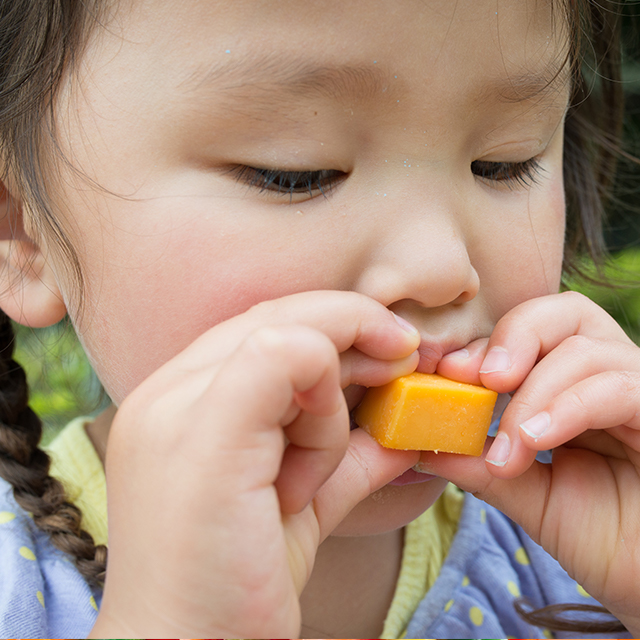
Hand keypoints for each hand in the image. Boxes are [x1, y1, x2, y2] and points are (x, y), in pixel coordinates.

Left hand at [89, 291, 419, 638]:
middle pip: (302, 355)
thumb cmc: (192, 563)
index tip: (399, 342)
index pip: (272, 325)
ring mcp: (254, 454)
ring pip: (326, 406)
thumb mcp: (211, 453)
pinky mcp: (287, 493)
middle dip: (351, 364)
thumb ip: (259, 374)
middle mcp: (215, 412)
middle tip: (403, 367)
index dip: (339, 322)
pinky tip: (402, 445)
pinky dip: (372, 450)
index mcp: (183, 390)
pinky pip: (339, 455)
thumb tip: (317, 346)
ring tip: (314, 479)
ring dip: (343, 428)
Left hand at [420, 291, 639, 634]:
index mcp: (573, 382)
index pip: (531, 332)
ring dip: (534, 395)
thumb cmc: (601, 535)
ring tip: (509, 448)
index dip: (488, 344)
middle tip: (481, 379)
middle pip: (564, 312)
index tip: (448, 371)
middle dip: (514, 337)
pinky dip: (567, 408)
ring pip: (584, 351)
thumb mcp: (525, 492)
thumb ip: (478, 462)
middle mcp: (609, 374)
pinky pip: (617, 387)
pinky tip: (535, 441)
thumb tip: (416, 445)